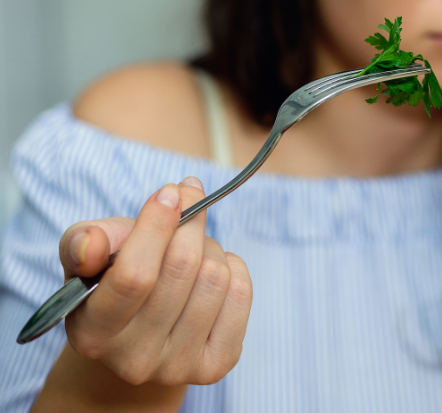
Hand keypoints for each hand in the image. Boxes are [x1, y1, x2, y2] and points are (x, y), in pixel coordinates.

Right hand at [58, 178, 252, 385]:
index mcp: (93, 333)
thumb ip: (83, 243)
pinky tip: (212, 270)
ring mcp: (177, 366)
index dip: (157, 226)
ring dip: (209, 247)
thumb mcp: (87, 258)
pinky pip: (240, 293)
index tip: (170, 193)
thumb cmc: (113, 282)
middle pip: (183, 268)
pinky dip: (232, 267)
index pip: (134, 276)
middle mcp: (134, 359)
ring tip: (193, 249)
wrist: (139, 335)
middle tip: (187, 204)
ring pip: (215, 276)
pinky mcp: (216, 365)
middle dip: (189, 223)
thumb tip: (93, 244)